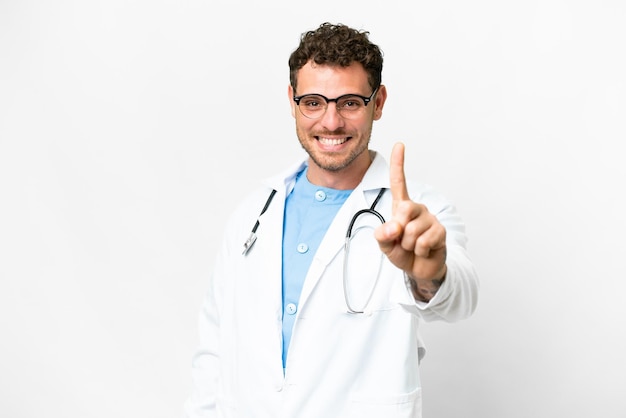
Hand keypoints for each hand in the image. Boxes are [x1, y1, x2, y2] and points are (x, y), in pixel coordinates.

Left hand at [374, 142, 446, 300]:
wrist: (419, 269)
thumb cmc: (402, 252)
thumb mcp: (385, 244)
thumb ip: (382, 235)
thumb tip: (393, 226)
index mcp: (402, 207)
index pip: (399, 182)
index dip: (399, 164)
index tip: (399, 145)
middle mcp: (417, 209)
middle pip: (404, 209)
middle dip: (398, 230)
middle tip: (402, 240)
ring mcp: (430, 219)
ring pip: (412, 230)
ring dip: (408, 244)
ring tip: (412, 247)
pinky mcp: (440, 232)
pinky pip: (423, 241)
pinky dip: (419, 250)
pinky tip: (424, 250)